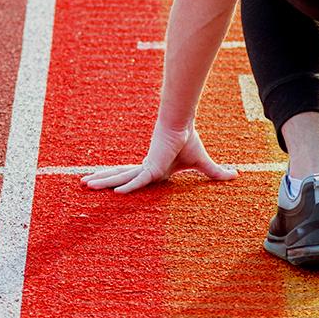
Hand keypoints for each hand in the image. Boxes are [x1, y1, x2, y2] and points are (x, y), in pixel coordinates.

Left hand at [80, 121, 238, 192]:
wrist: (184, 124)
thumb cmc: (188, 140)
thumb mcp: (201, 163)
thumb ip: (214, 172)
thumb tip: (236, 175)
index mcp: (153, 168)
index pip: (132, 177)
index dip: (119, 182)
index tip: (106, 187)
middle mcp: (145, 168)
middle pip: (119, 176)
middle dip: (101, 181)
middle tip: (82, 184)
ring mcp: (147, 168)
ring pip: (121, 178)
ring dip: (102, 182)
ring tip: (82, 184)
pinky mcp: (152, 167)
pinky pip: (138, 180)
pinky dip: (128, 186)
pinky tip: (115, 193)